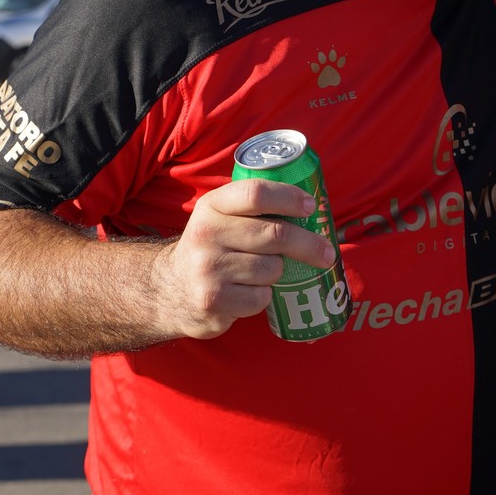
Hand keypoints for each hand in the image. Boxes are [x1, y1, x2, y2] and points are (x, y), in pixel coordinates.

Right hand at [153, 178, 338, 339]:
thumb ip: (252, 207)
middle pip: (275, 234)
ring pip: (272, 269)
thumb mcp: (219, 217)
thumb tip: (312, 207)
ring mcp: (208, 268)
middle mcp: (206, 233)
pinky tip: (247, 293)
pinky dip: (263, 297)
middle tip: (327, 252)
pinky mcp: (213, 300)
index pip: (256, 193)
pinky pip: (261, 298)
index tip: (311, 207)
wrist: (168, 289)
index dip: (289, 198)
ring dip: (277, 273)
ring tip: (262, 273)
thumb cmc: (212, 248)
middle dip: (309, 244)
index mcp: (211, 206)